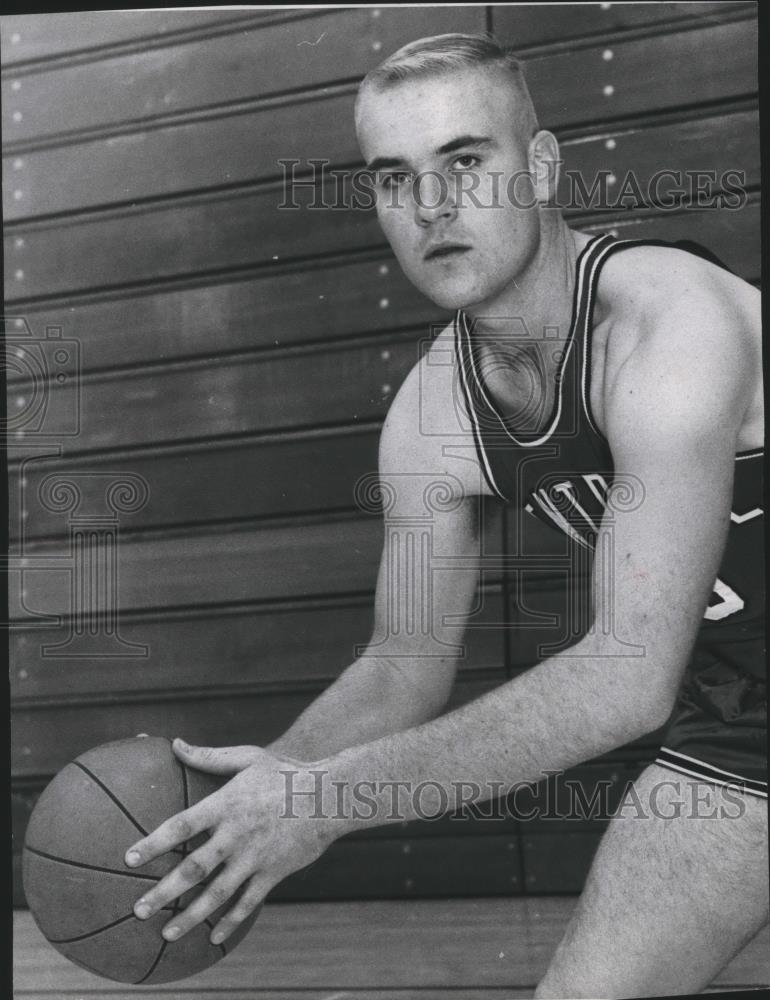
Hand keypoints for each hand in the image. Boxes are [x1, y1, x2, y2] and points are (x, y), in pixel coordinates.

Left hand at [124, 739, 337, 944]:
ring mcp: (256, 856)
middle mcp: (237, 833)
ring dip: (190, 915)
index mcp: (227, 804)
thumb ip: (208, 757)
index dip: (154, 843)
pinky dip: (230, 921)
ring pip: (217, 893)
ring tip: (165, 933)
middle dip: (163, 891)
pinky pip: (248, 901)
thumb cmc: (286, 773)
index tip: (129, 858)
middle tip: (137, 910)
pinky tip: (213, 937)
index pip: (182, 825)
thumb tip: (175, 745)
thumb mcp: (248, 758)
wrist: (331, 795)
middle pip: (194, 868)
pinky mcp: (274, 872)